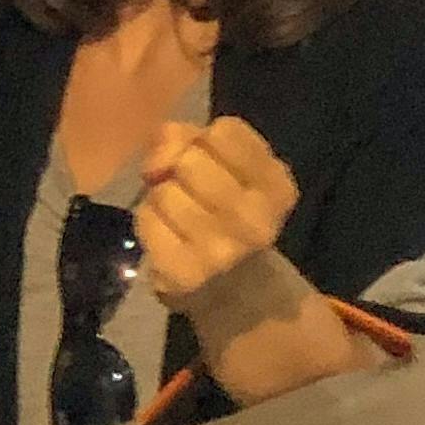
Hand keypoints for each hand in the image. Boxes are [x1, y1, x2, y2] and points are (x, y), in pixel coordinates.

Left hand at [137, 116, 299, 308]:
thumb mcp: (228, 167)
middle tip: (191, 194)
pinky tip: (169, 238)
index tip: (210, 162)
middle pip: (189, 159)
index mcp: (277, 187)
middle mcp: (255, 220)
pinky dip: (150, 223)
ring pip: (164, 191)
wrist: (237, 292)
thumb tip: (158, 150)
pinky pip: (147, 219)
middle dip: (180, 170)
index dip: (205, 140)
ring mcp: (220, 251)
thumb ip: (189, 137)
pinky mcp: (183, 274)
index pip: (225, 131)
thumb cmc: (229, 215)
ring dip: (162, 199)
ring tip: (181, 218)